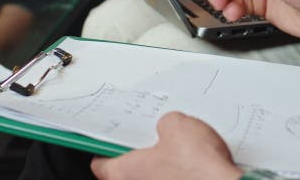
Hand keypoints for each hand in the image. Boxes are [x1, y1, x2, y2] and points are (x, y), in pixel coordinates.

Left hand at [91, 112, 241, 179]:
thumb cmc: (198, 167)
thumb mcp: (176, 125)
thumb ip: (164, 124)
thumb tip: (168, 127)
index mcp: (126, 173)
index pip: (101, 165)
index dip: (107, 149)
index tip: (113, 138)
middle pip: (129, 171)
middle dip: (142, 153)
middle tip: (154, 136)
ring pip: (154, 179)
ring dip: (164, 166)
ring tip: (182, 147)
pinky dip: (182, 175)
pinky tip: (197, 163)